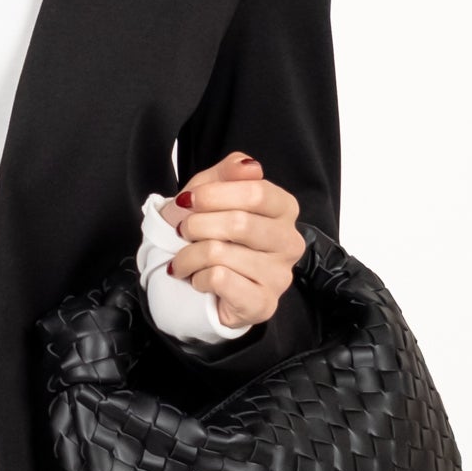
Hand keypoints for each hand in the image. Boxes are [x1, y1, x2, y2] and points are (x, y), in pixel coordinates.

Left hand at [163, 148, 303, 326]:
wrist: (197, 282)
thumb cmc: (208, 234)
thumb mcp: (212, 193)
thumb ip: (229, 172)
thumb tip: (250, 166)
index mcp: (284, 209)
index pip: (256, 192)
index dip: (214, 195)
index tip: (188, 201)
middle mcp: (289, 242)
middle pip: (240, 223)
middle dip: (197, 225)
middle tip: (181, 232)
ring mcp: (280, 276)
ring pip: (221, 253)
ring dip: (189, 256)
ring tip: (184, 260)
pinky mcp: (263, 304)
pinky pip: (220, 280)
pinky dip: (197, 278)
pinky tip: (198, 280)